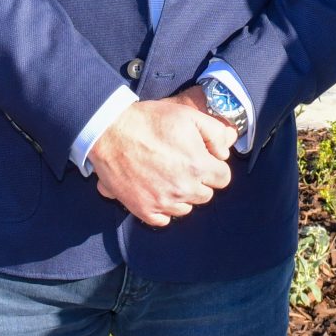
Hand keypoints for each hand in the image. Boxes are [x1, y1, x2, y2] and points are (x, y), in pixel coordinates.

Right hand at [88, 88, 235, 226]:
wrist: (111, 131)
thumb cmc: (150, 121)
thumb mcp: (189, 115)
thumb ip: (215, 133)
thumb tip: (223, 154)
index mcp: (198, 166)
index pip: (223, 179)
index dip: (214, 167)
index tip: (204, 160)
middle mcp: (183, 189)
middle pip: (206, 195)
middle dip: (199, 181)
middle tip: (184, 166)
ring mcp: (163, 202)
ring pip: (186, 208)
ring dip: (182, 196)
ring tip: (168, 177)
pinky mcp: (143, 209)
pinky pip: (163, 219)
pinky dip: (163, 209)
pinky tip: (156, 191)